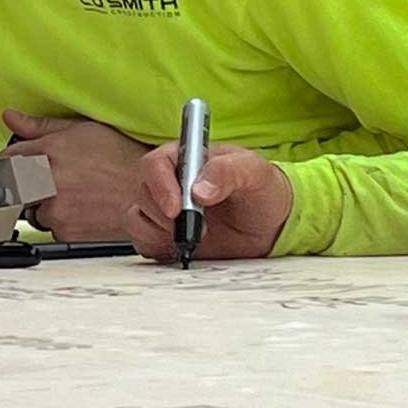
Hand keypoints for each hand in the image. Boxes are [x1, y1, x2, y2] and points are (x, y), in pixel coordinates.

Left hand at [1, 109, 165, 240]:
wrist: (148, 194)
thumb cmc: (123, 159)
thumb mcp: (85, 130)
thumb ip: (42, 126)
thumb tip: (11, 117)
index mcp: (50, 151)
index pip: (8, 158)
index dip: (15, 162)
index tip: (22, 167)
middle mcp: (49, 180)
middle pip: (16, 186)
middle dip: (28, 185)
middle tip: (52, 183)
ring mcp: (55, 208)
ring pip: (33, 210)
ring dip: (45, 205)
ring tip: (73, 196)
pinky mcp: (64, 230)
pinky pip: (51, 228)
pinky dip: (61, 221)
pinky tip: (82, 210)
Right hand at [131, 143, 290, 260]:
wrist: (269, 227)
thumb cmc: (261, 190)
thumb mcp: (255, 173)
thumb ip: (228, 172)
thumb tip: (199, 190)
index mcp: (186, 157)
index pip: (155, 163)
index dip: (160, 185)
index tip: (176, 209)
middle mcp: (168, 181)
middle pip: (143, 193)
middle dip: (167, 216)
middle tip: (201, 228)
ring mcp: (163, 210)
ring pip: (137, 219)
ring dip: (162, 234)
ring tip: (198, 237)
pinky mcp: (163, 237)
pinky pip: (143, 243)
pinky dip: (159, 249)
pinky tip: (186, 247)